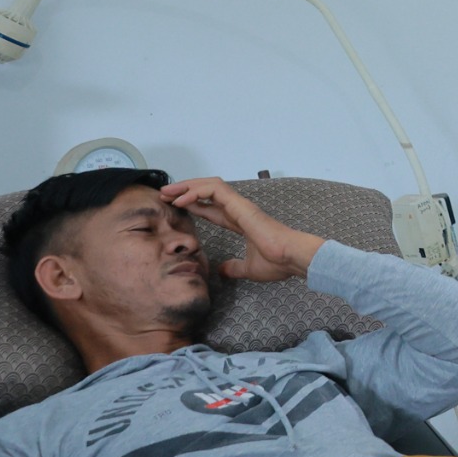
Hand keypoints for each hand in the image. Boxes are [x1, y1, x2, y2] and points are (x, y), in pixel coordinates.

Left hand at [165, 177, 322, 281]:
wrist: (292, 258)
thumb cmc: (278, 262)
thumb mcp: (248, 269)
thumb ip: (234, 267)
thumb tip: (222, 271)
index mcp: (241, 222)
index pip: (212, 208)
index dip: (193, 205)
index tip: (174, 206)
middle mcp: (239, 210)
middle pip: (207, 192)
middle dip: (184, 191)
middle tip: (164, 195)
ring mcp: (240, 205)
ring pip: (209, 185)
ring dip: (187, 187)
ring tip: (168, 193)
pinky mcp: (240, 205)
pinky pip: (214, 191)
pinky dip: (196, 192)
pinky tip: (181, 200)